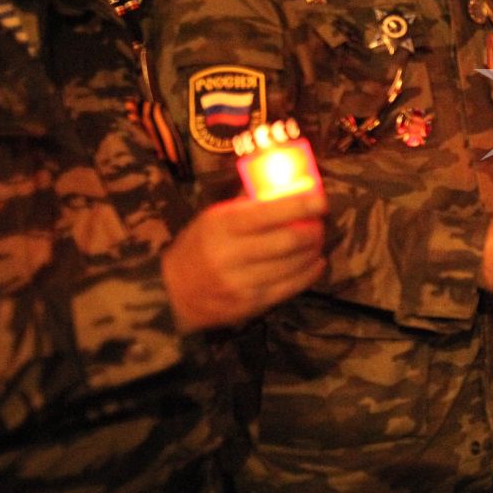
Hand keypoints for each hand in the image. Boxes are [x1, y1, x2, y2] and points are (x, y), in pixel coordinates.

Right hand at [163, 190, 327, 333]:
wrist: (172, 291)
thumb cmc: (199, 247)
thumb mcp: (214, 219)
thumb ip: (248, 206)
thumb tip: (287, 188)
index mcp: (222, 226)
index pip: (269, 212)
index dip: (301, 206)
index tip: (321, 201)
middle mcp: (231, 255)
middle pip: (289, 240)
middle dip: (313, 230)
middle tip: (319, 224)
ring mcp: (242, 283)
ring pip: (294, 265)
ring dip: (313, 250)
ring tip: (317, 242)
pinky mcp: (251, 304)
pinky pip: (291, 287)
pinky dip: (310, 273)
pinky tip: (316, 262)